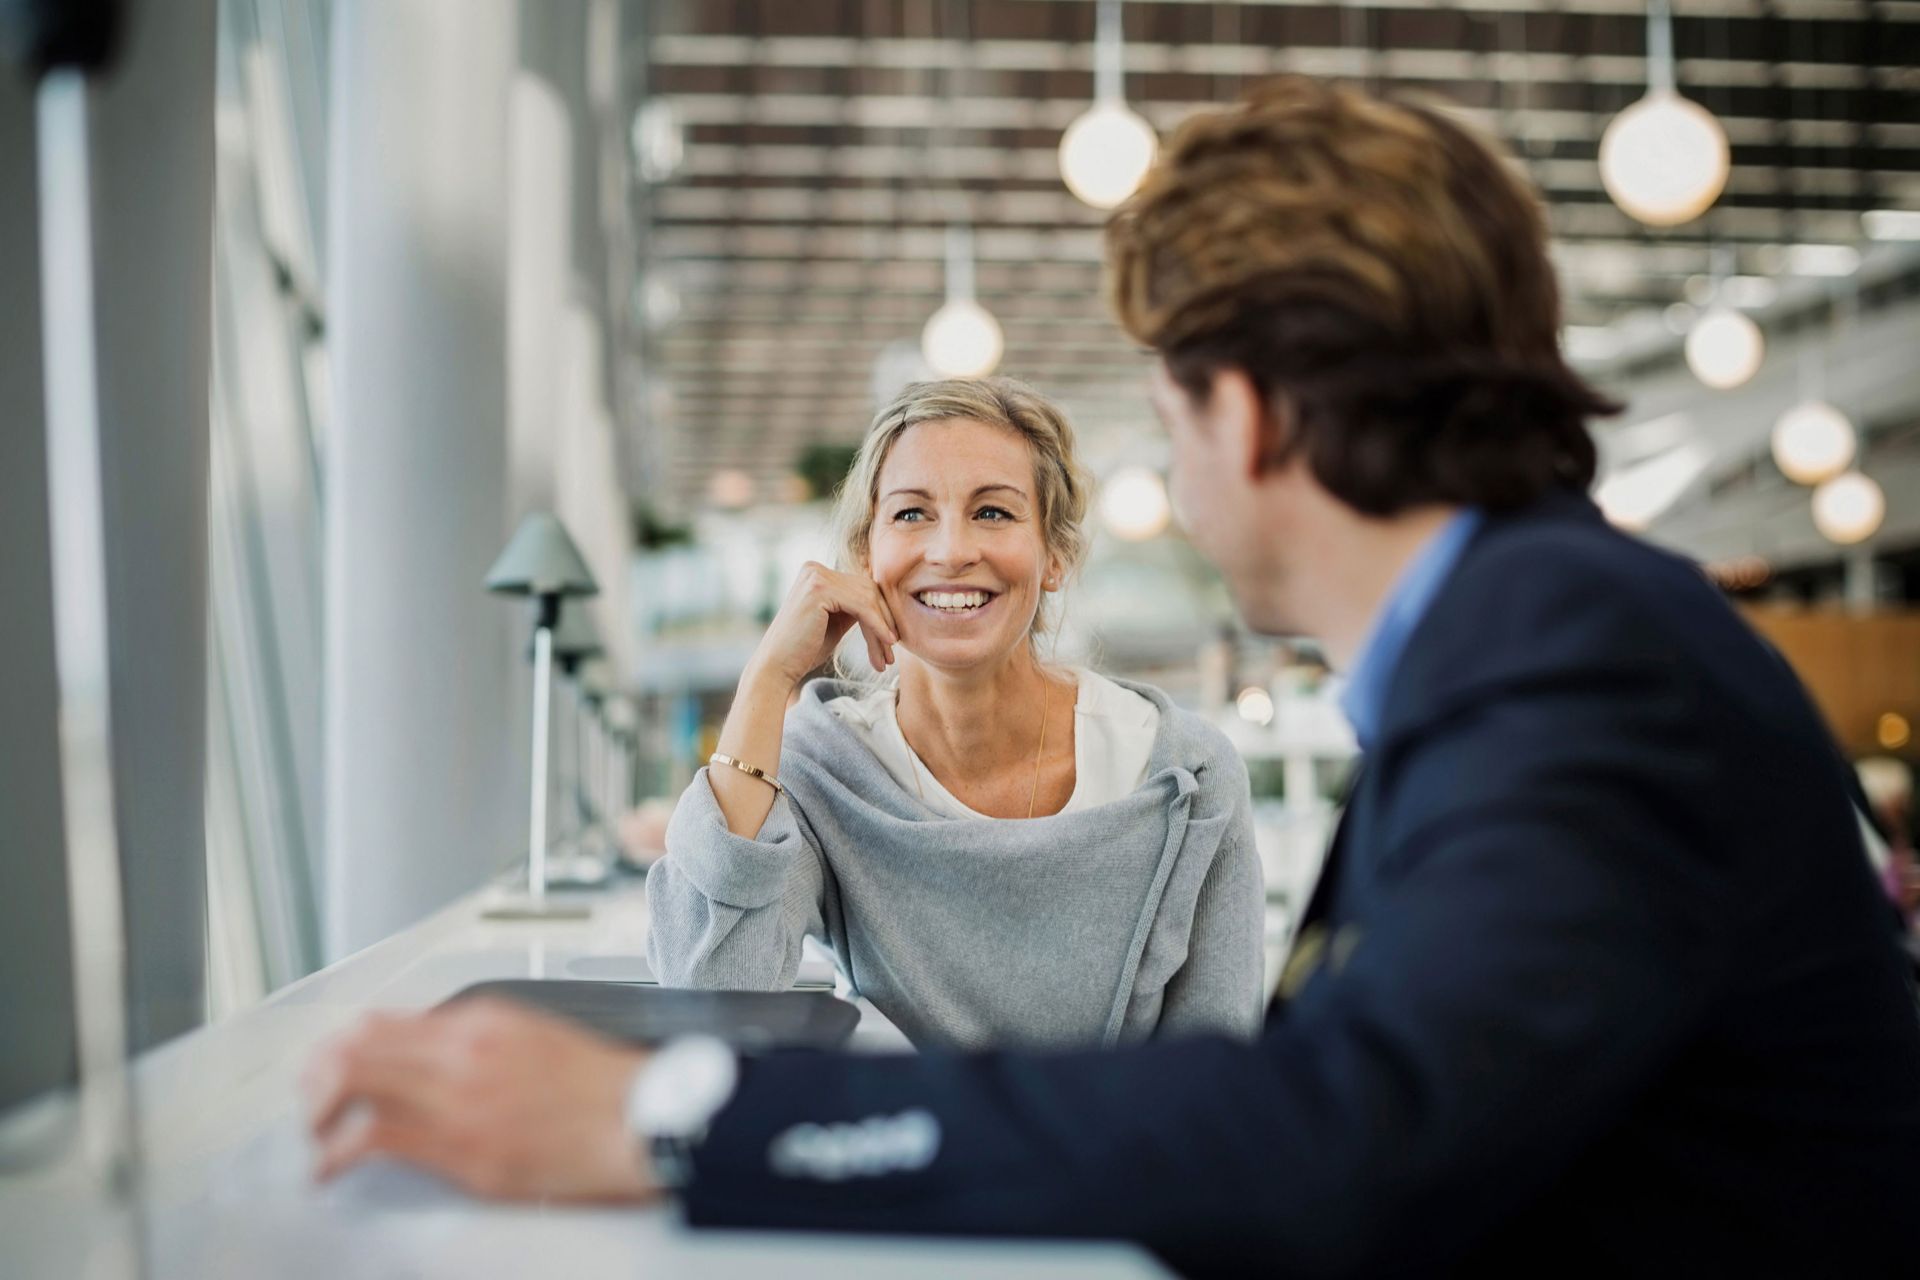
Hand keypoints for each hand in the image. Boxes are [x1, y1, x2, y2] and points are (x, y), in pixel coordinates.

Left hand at [303, 998, 659, 1202]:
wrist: (643, 1118)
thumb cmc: (602, 1088)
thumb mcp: (537, 1038)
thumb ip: (481, 1041)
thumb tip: (435, 1053)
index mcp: (482, 1019)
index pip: (383, 1021)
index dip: (340, 1047)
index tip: (328, 1069)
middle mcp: (462, 1050)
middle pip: (355, 1047)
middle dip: (317, 1079)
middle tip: (310, 1106)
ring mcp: (459, 1098)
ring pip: (353, 1084)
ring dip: (318, 1116)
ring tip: (317, 1140)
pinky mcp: (462, 1148)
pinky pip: (373, 1139)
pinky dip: (335, 1155)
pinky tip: (329, 1169)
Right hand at [750, 561, 898, 685]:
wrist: (777, 668)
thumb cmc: (805, 651)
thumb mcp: (835, 622)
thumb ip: (854, 606)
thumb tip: (885, 601)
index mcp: (817, 573)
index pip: (862, 587)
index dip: (881, 615)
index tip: (890, 643)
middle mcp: (815, 569)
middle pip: (867, 590)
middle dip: (884, 623)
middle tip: (891, 655)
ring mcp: (816, 576)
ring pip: (867, 599)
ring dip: (882, 629)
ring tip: (887, 658)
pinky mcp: (820, 589)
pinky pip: (861, 605)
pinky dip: (877, 626)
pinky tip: (887, 643)